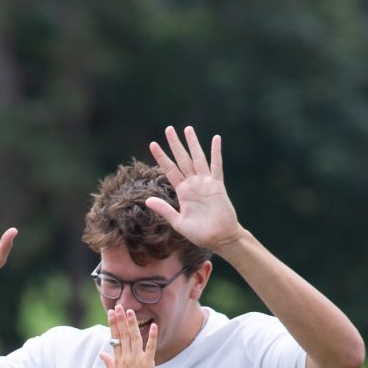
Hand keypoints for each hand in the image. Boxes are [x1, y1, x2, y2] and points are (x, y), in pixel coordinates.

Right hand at [99, 305, 157, 367]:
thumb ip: (108, 363)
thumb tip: (101, 353)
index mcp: (118, 360)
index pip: (114, 338)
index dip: (113, 324)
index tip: (111, 313)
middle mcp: (126, 357)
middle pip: (122, 335)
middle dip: (120, 320)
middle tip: (118, 306)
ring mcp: (136, 360)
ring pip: (133, 338)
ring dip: (132, 324)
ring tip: (130, 311)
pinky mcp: (147, 364)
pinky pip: (150, 348)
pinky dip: (152, 337)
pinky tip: (153, 325)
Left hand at [142, 126, 242, 253]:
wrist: (220, 238)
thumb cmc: (200, 234)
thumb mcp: (178, 222)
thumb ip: (164, 209)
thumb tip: (147, 200)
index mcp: (182, 192)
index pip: (169, 170)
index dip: (161, 157)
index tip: (153, 144)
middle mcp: (193, 184)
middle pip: (182, 159)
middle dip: (175, 144)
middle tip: (169, 128)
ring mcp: (205, 183)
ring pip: (197, 158)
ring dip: (193, 143)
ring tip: (187, 129)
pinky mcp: (217, 185)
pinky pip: (216, 166)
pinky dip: (216, 152)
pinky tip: (215, 139)